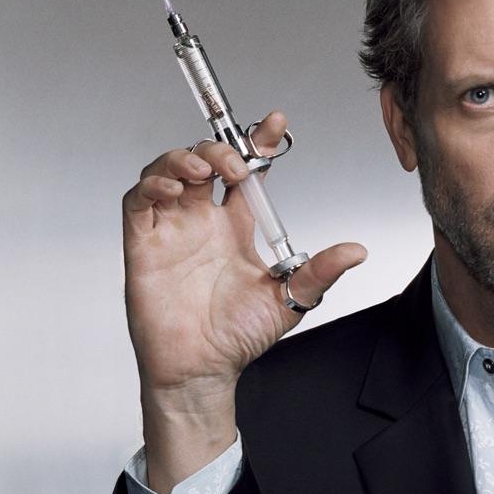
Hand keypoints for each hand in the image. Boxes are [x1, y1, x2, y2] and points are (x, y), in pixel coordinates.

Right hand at [122, 111, 365, 492]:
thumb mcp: (290, 300)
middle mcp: (203, 222)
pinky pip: (138, 202)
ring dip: (182, 158)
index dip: (258, 144)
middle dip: (219, 149)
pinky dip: (151, 185)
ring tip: (203, 169)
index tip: (276, 123)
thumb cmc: (238, 336)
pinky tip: (172, 188)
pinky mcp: (143, 245)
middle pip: (204, 162)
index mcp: (236, 228)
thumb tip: (356, 251)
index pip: (247, 174)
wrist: (203, 370)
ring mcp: (172, 230)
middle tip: (238, 163)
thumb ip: (319, 272)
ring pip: (168, 171)